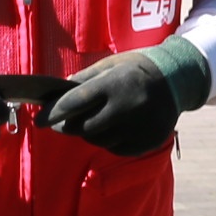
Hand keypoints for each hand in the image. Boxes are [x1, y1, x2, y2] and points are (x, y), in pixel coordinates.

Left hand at [44, 40, 210, 155]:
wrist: (177, 79)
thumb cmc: (135, 69)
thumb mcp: (109, 66)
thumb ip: (83, 81)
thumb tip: (56, 97)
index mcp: (114, 83)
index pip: (75, 102)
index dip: (53, 113)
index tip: (39, 121)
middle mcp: (127, 106)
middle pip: (84, 128)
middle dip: (68, 126)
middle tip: (62, 124)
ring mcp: (138, 126)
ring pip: (99, 141)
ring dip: (90, 134)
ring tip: (95, 121)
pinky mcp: (147, 141)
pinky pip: (116, 149)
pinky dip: (109, 141)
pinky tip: (113, 128)